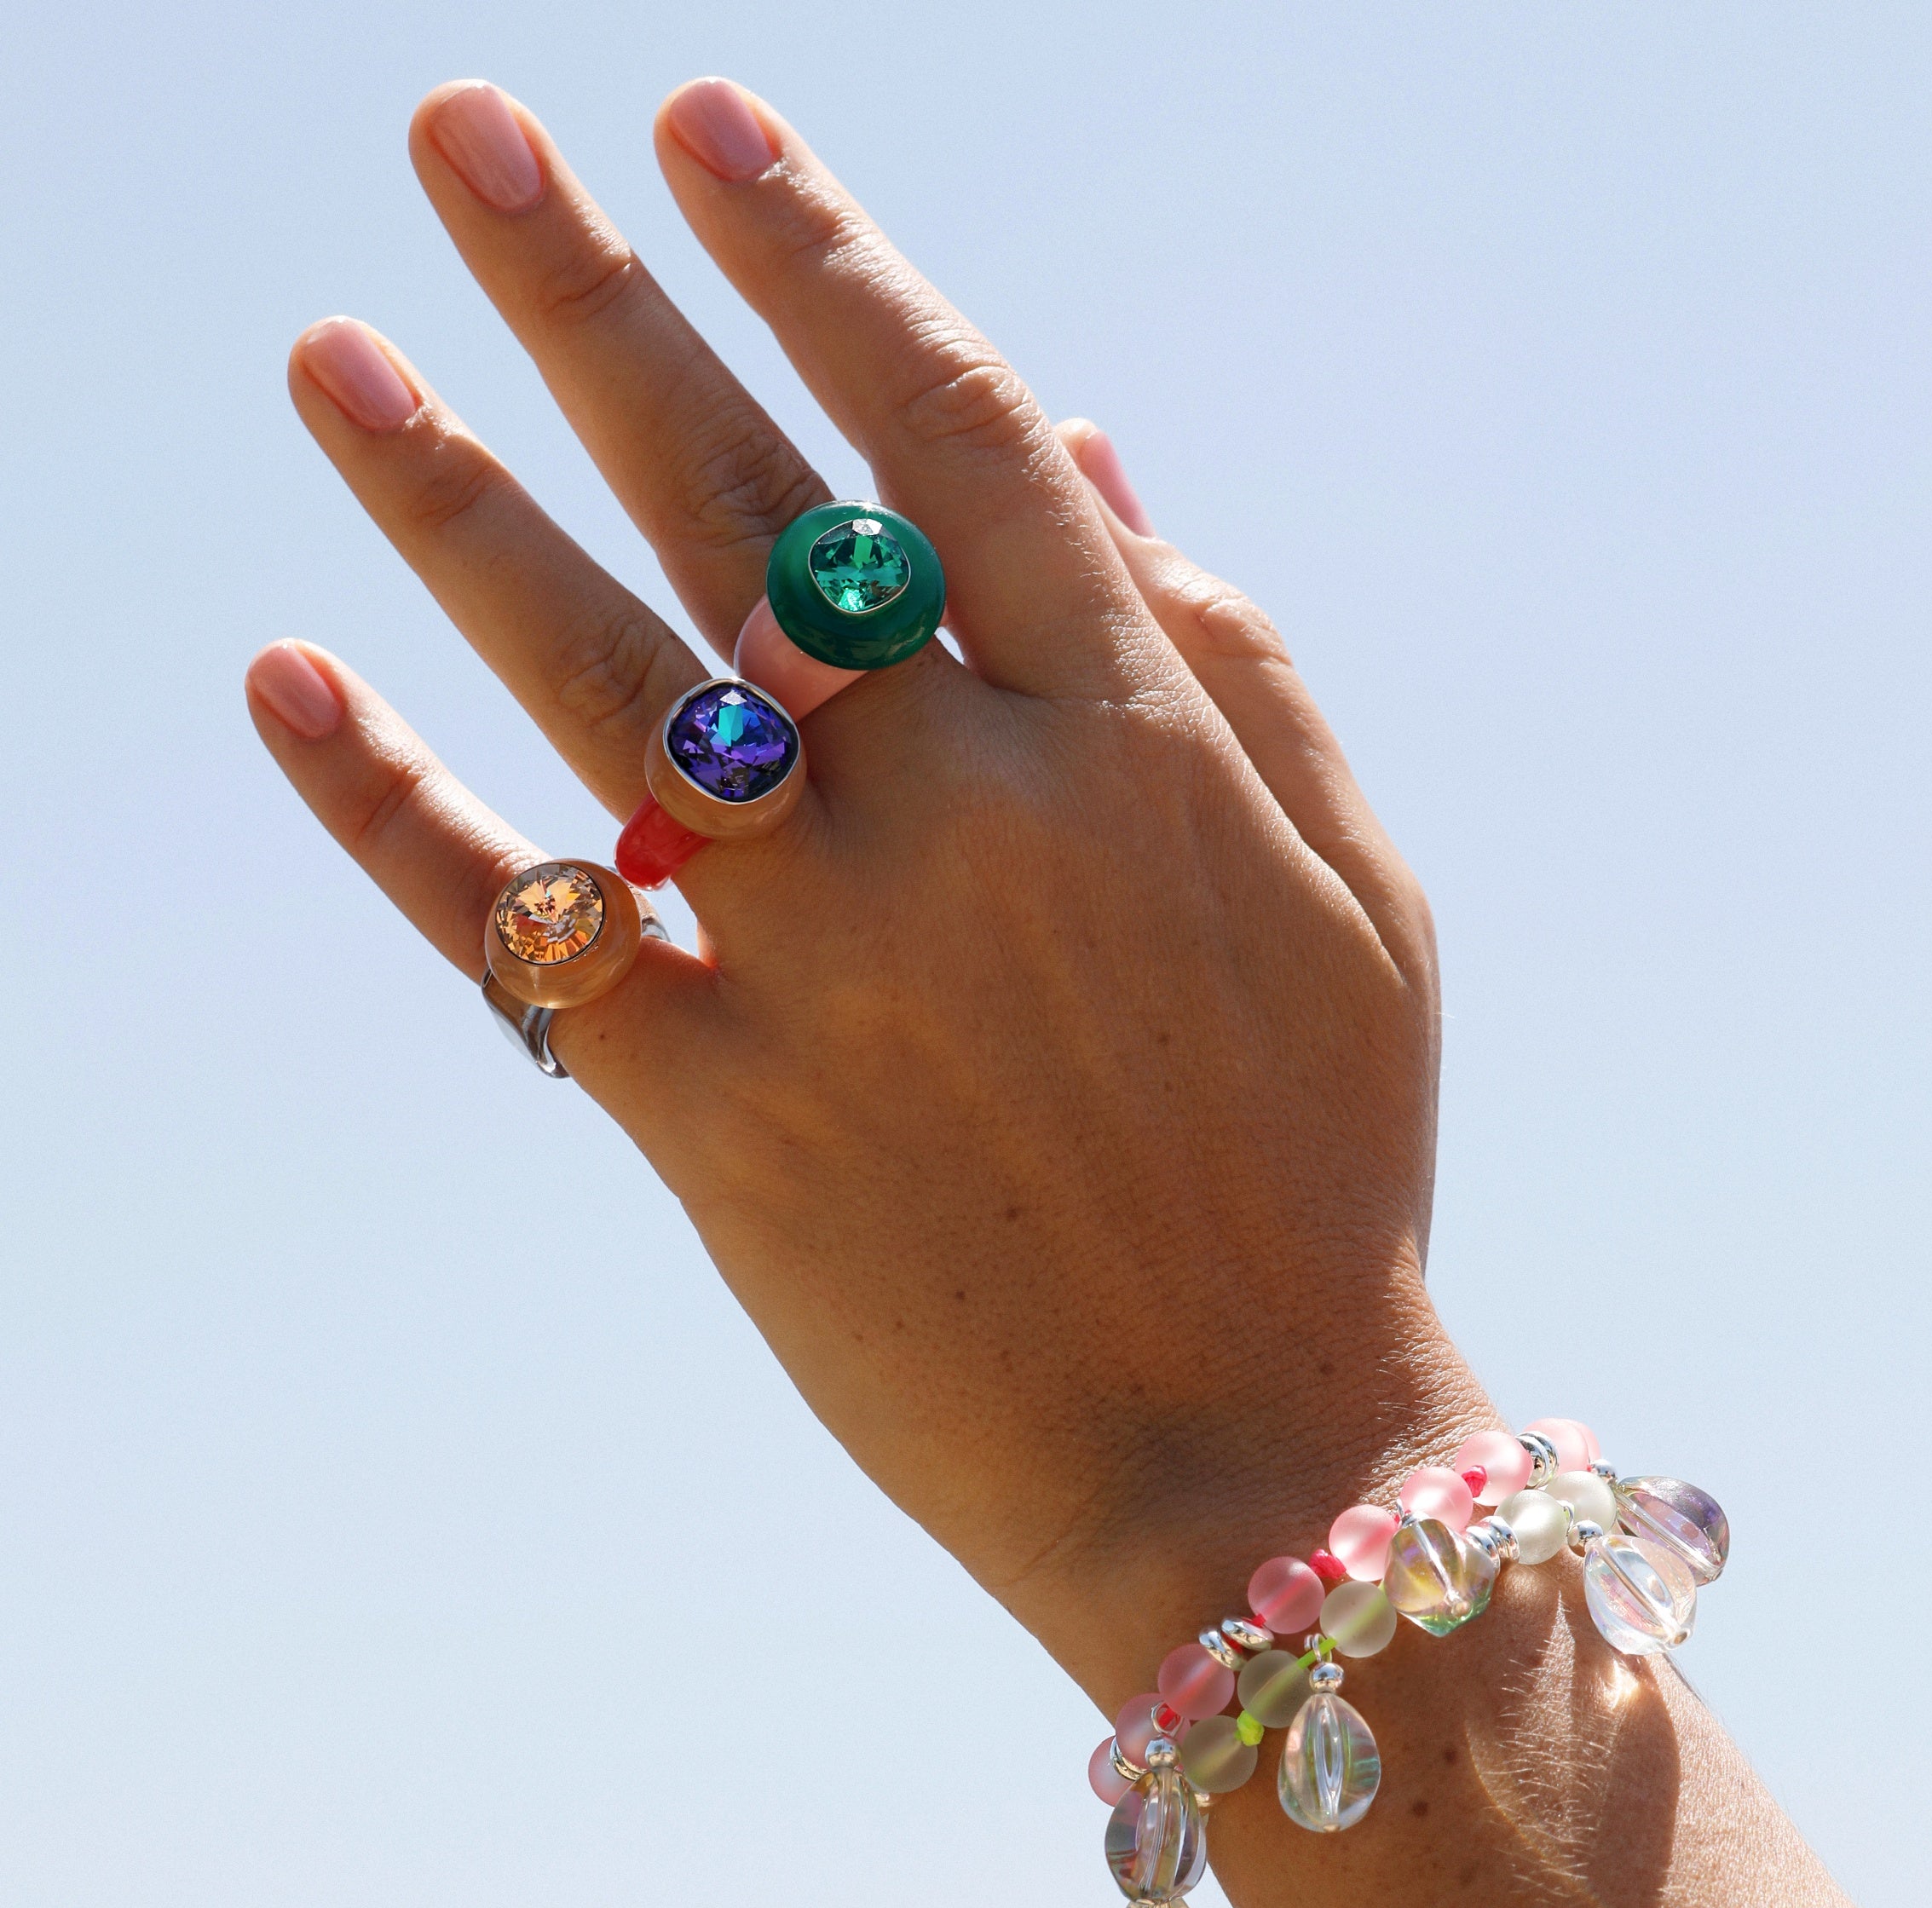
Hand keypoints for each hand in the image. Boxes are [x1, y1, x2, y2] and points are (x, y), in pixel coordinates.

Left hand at [246, 78, 1458, 1690]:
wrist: (1248, 1460)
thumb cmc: (1326, 1170)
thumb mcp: (1353, 893)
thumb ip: (1227, 662)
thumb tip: (1080, 453)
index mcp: (1137, 736)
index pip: (945, 431)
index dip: (820, 254)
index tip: (699, 121)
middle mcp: (966, 814)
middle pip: (746, 507)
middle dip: (593, 297)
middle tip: (458, 129)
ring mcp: (830, 965)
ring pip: (604, 682)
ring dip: (446, 499)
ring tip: (327, 352)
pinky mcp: (718, 1120)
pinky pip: (523, 930)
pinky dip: (395, 808)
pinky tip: (288, 678)